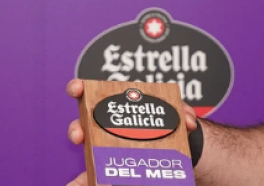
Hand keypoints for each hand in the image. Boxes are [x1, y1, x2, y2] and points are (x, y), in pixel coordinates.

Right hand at [64, 79, 200, 185]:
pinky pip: (92, 177)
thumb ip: (183, 113)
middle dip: (75, 129)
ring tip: (82, 171)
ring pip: (86, 154)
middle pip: (81, 126)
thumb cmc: (171, 128)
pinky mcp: (109, 168)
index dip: (78, 87)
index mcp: (118, 106)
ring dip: (82, 163)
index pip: (90, 92)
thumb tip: (187, 121)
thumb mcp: (178, 117)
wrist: (177, 154)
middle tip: (79, 136)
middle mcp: (106, 126)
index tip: (78, 89)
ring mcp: (106, 148)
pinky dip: (83, 183)